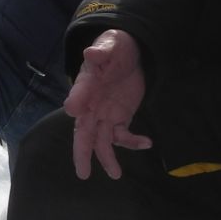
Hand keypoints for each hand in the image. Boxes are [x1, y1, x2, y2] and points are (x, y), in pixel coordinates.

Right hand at [65, 30, 151, 178]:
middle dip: (82, 153)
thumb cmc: (115, 48)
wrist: (130, 54)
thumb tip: (90, 53)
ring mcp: (105, 115)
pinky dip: (133, 142)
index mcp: (86, 86)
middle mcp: (91, 106)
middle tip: (82, 173)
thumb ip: (102, 51)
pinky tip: (147, 143)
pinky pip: (123, 135)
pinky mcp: (121, 118)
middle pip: (84, 132)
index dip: (76, 102)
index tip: (73, 110)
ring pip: (102, 141)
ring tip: (116, 175)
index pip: (78, 95)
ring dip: (107, 158)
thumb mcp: (111, 45)